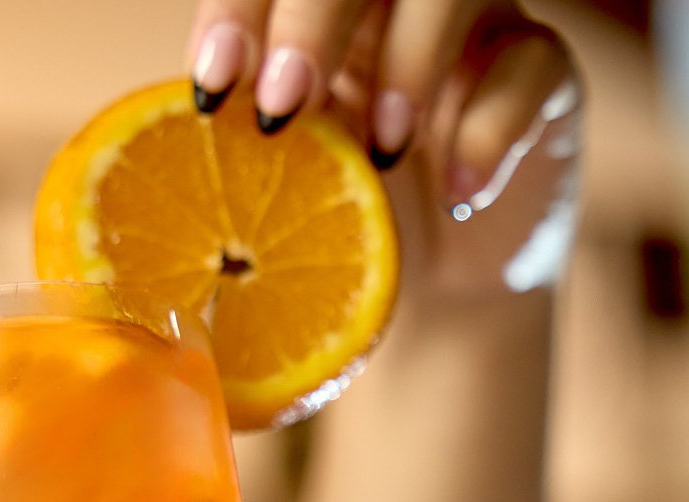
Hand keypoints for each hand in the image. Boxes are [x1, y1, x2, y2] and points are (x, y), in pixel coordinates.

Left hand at [184, 0, 581, 299]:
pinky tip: (458, 193)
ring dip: (408, 63)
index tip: (213, 81)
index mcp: (317, 7)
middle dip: (313, 20)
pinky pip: (530, 64)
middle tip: (283, 107)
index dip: (242, 4)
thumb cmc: (342, 225)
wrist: (441, 287)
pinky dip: (487, 130)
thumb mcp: (279, 184)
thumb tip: (145, 168)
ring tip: (381, 150)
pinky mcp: (543, 72)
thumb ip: (235, 148)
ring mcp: (476, 22)